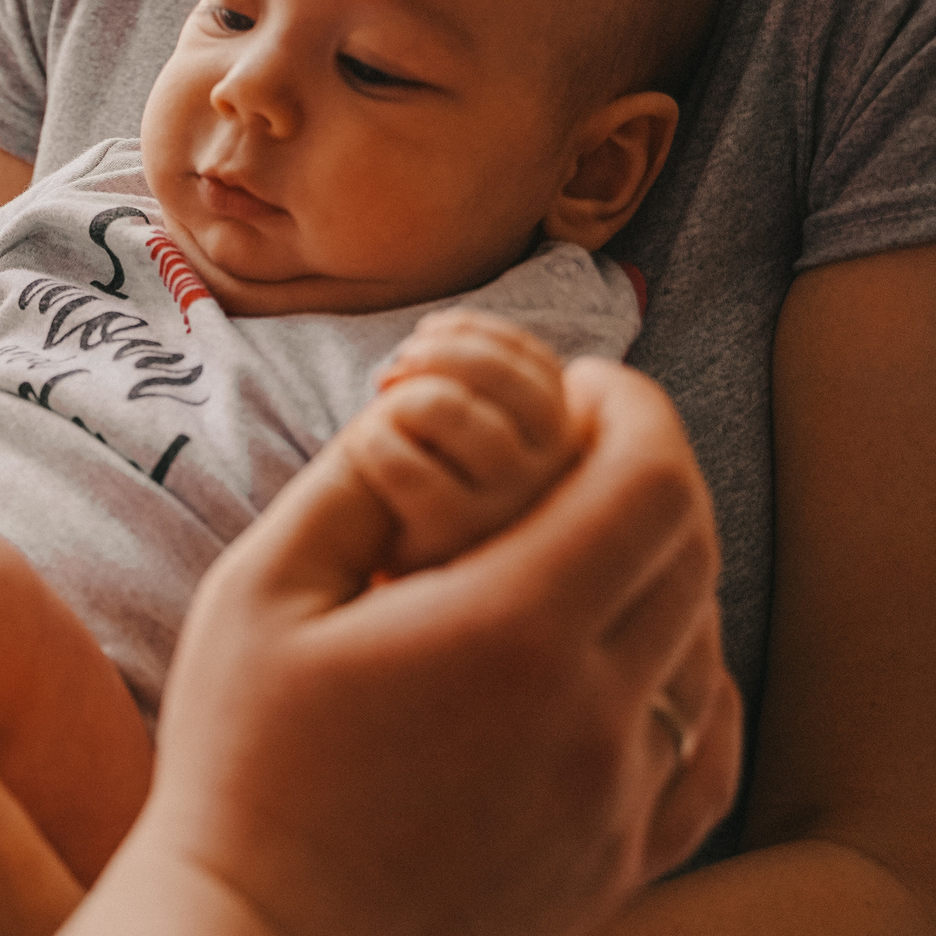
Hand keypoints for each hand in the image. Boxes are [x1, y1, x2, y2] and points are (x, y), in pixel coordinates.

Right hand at [146, 356, 740, 935]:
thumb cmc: (240, 764)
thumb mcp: (260, 592)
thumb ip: (354, 483)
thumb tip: (425, 408)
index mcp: (511, 629)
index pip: (650, 476)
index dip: (632, 409)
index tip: (580, 389)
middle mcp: (592, 713)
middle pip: (691, 548)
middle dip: (646, 472)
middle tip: (575, 453)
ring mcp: (616, 801)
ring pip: (704, 645)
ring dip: (661, 576)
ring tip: (576, 559)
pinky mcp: (616, 869)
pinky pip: (703, 755)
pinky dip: (690, 689)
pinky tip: (635, 671)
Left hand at [365, 310, 579, 574]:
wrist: (411, 603)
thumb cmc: (439, 500)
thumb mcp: (484, 444)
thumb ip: (495, 395)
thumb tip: (444, 332)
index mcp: (568, 448)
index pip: (538, 363)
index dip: (475, 332)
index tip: (429, 333)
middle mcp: (552, 483)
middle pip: (508, 380)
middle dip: (444, 353)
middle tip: (398, 367)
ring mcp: (504, 516)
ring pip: (456, 414)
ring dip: (410, 396)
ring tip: (384, 405)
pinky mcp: (448, 545)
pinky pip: (406, 467)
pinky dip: (376, 441)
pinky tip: (366, 445)